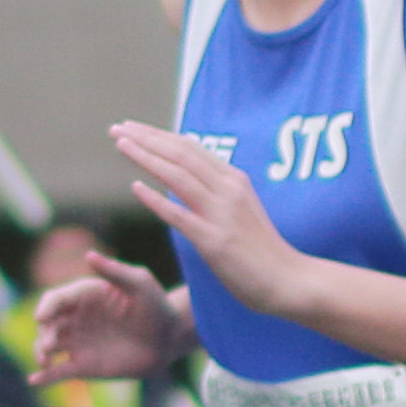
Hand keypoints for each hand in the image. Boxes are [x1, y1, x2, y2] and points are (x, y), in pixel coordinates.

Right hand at [31, 261, 183, 384]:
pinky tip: (35, 380)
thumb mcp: (140, 284)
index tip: (42, 318)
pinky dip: (45, 377)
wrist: (169, 339)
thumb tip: (89, 255)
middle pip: (48, 324)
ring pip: (48, 346)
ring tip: (45, 360)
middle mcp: (76, 318)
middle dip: (43, 333)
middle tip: (49, 345)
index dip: (46, 307)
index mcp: (84, 295)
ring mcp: (78, 342)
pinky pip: (59, 371)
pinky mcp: (84, 365)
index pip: (56, 299)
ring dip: (40, 352)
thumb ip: (114, 271)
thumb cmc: (156, 306)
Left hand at [105, 125, 291, 320]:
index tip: (133, 127)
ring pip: (178, 176)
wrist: (288, 280)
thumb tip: (188, 178)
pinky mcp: (215, 242)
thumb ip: (216, 191)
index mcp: (234, 179)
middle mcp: (228, 190)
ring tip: (120, 144)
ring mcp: (222, 214)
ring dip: (146, 157)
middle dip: (146, 138)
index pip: (190, 148)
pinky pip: (180, 216)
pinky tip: (135, 188)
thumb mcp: (241, 209)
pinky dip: (157, 200)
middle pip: (180, 154)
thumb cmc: (262, 249)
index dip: (158, 135)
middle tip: (117, 127)